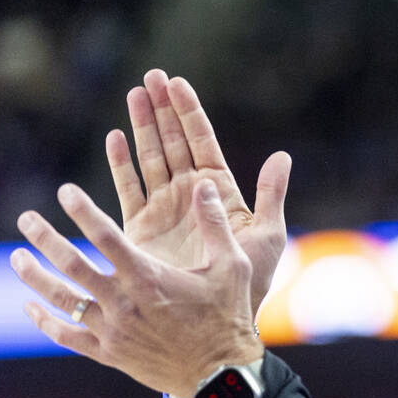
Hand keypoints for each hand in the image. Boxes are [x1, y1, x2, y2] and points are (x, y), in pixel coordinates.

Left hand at [11, 178, 262, 397]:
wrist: (220, 377)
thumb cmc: (229, 318)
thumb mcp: (232, 267)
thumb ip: (215, 224)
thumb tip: (206, 184)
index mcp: (149, 278)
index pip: (106, 236)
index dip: (83, 211)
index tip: (64, 191)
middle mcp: (123, 303)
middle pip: (73, 265)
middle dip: (45, 239)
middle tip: (26, 219)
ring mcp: (113, 331)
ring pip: (63, 300)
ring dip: (36, 276)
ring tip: (16, 257)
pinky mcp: (109, 355)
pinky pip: (67, 337)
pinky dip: (45, 321)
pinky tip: (31, 307)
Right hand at [108, 69, 290, 316]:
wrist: (216, 321)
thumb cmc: (248, 285)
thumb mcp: (267, 237)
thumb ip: (271, 195)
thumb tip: (281, 155)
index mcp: (219, 192)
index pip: (202, 142)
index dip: (189, 113)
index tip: (177, 83)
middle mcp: (189, 196)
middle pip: (172, 142)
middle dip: (162, 110)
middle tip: (150, 76)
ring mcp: (164, 210)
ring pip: (150, 158)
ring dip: (141, 127)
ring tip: (133, 94)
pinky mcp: (140, 229)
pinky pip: (128, 189)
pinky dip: (121, 164)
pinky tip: (115, 138)